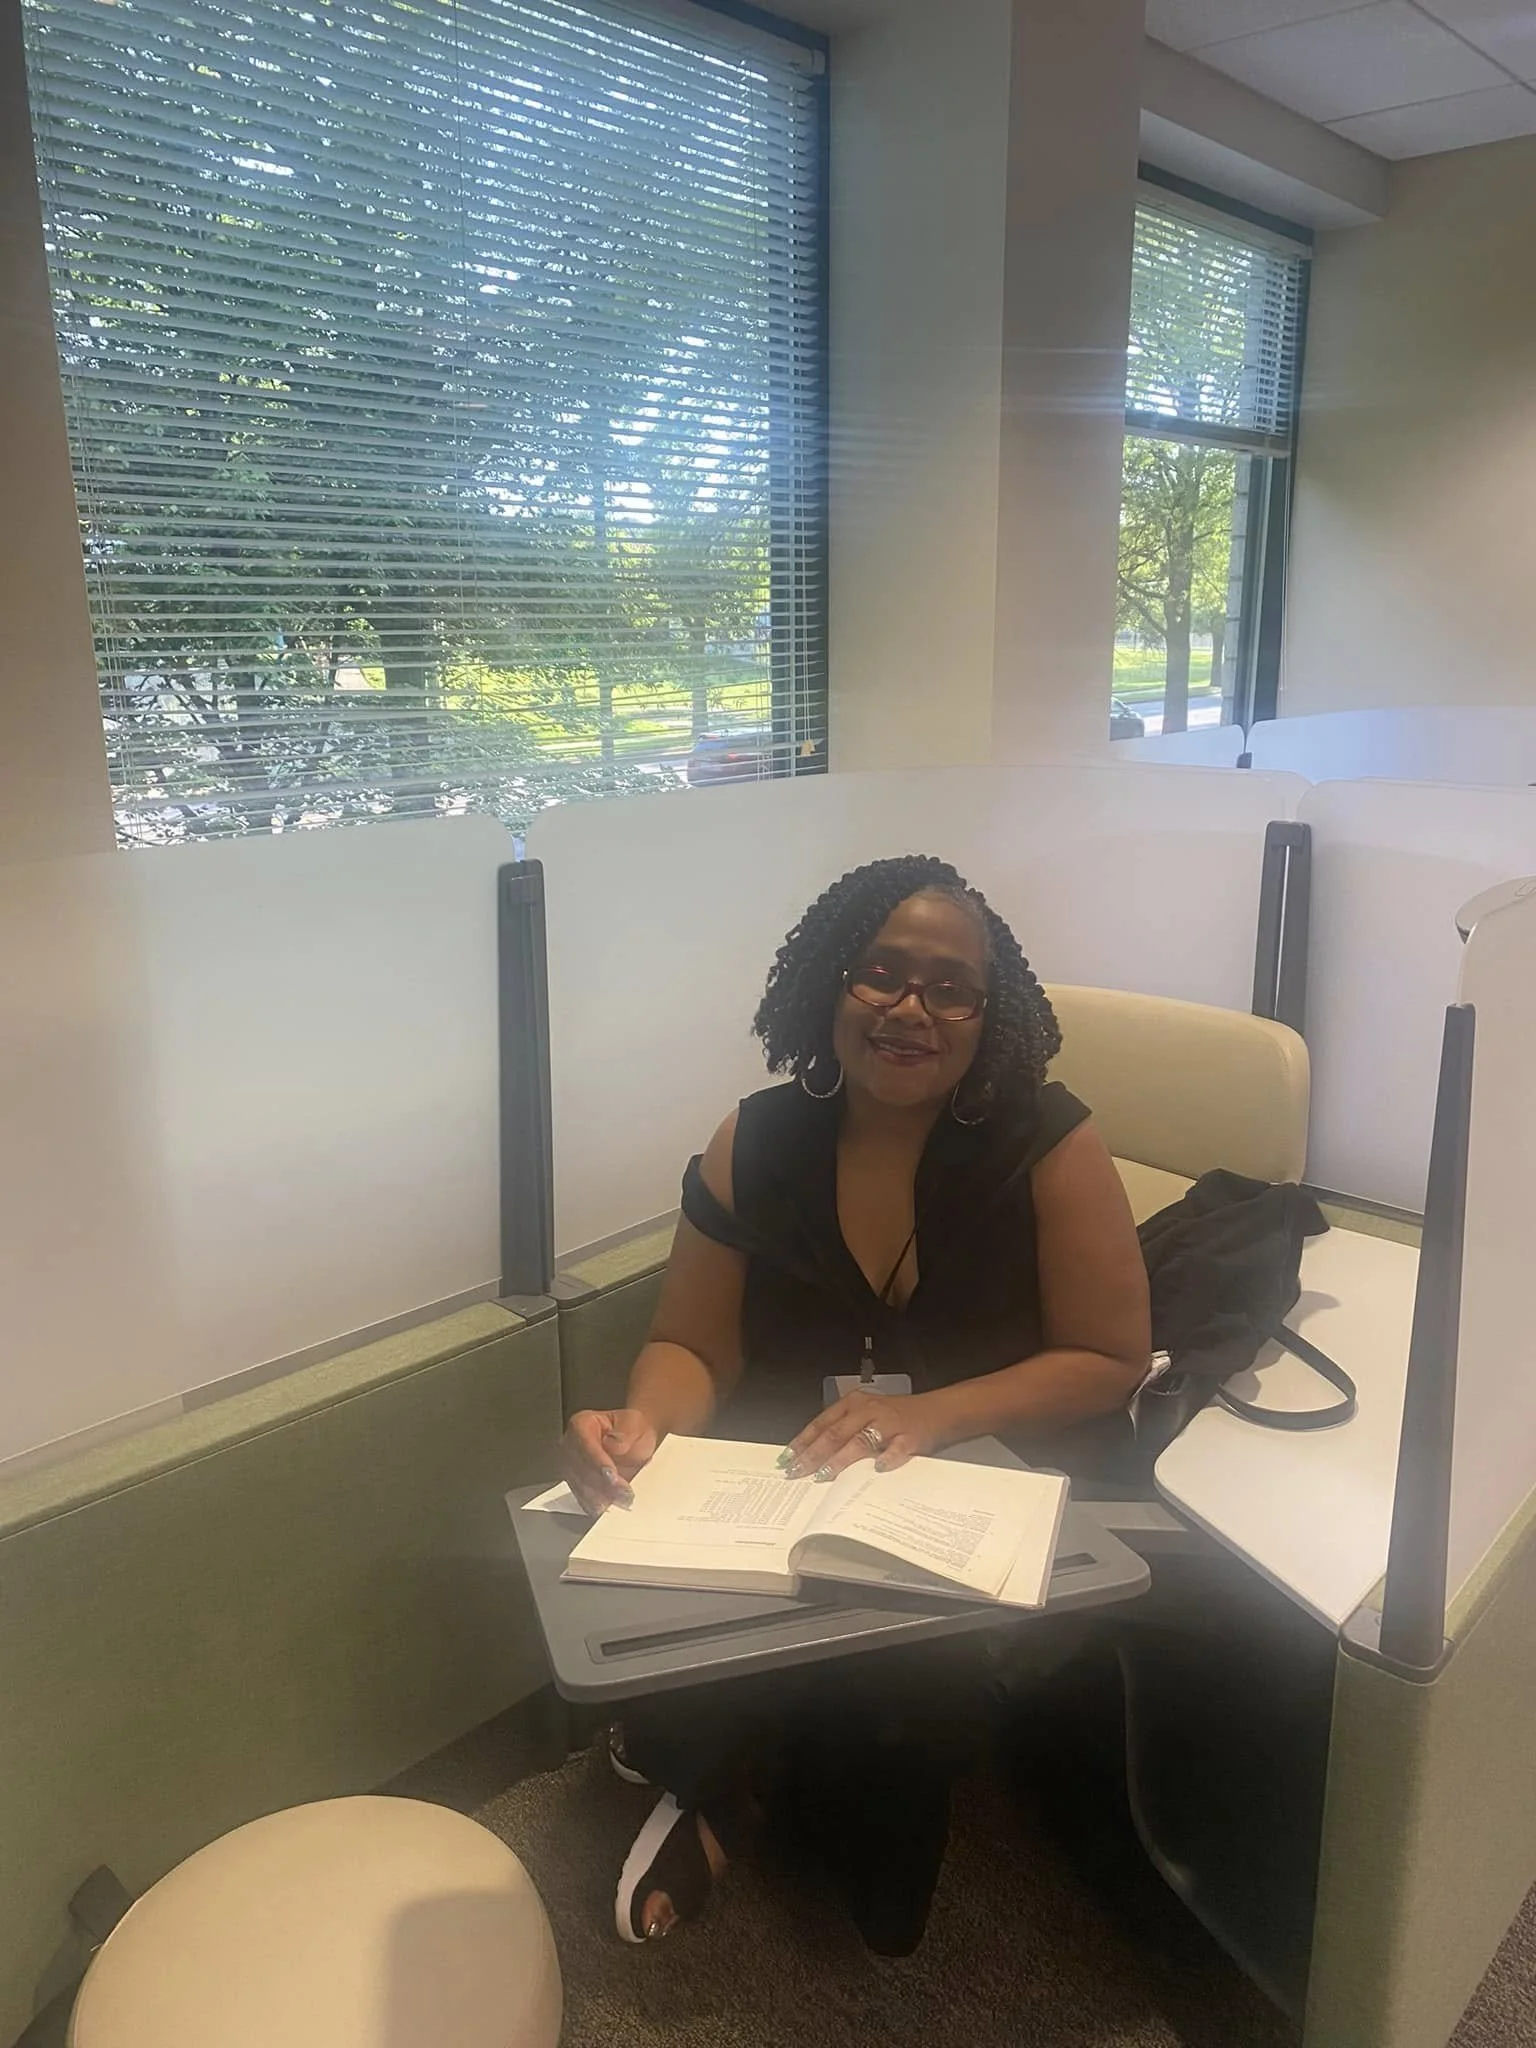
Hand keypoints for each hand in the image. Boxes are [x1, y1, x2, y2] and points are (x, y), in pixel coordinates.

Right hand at [561, 1408, 659, 1512]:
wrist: (633, 1444)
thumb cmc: (631, 1432)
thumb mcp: (635, 1425)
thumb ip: (625, 1433)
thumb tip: (613, 1444)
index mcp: (581, 1423)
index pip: (584, 1443)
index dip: (597, 1461)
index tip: (612, 1474)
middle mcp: (569, 1444)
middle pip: (579, 1468)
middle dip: (601, 1483)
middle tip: (623, 1492)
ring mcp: (569, 1466)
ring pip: (579, 1486)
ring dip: (601, 1496)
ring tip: (622, 1499)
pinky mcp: (575, 1484)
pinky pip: (582, 1497)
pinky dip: (597, 1503)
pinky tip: (611, 1505)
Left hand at [784, 1389, 952, 1482]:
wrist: (937, 1411)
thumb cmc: (897, 1416)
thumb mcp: (866, 1415)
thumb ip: (844, 1431)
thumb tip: (813, 1457)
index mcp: (854, 1404)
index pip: (822, 1423)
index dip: (803, 1441)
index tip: (786, 1459)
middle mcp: (869, 1411)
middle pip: (835, 1434)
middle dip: (813, 1455)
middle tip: (796, 1472)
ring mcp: (889, 1424)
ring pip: (859, 1442)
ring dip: (839, 1460)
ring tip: (823, 1476)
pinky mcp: (909, 1438)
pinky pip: (896, 1450)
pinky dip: (886, 1459)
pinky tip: (877, 1469)